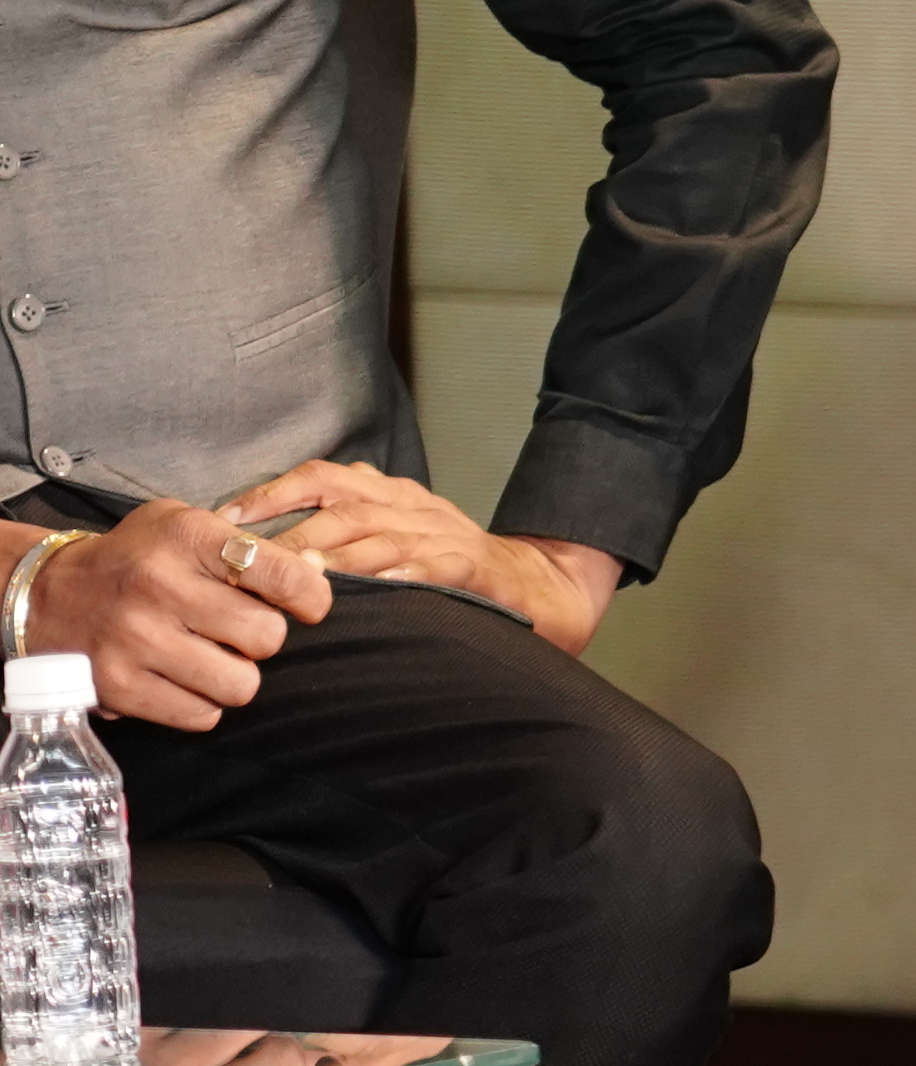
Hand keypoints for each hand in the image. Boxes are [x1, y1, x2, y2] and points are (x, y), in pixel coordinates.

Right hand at [21, 498, 336, 730]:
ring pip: (240, 684)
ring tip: (213, 657)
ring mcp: (136, 640)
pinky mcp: (119, 687)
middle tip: (238, 631)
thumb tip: (317, 577)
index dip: (310, 597)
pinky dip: (203, 703)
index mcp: (186, 537)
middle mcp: (160, 586)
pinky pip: (202, 715)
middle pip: (267, 636)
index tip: (305, 604)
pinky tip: (184, 679)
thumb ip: (253, 548)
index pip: (285, 575)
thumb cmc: (136, 559)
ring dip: (236, 675)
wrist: (48, 594)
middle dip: (263, 638)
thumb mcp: (186, 526)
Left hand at [220, 458, 624, 653]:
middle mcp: (412, 505)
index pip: (320, 477)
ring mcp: (445, 534)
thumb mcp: (394, 540)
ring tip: (298, 573)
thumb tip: (257, 552)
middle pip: (342, 506)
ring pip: (379, 535)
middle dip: (290, 530)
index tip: (224, 519)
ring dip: (335, 554)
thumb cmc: (452, 571)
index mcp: (388, 494)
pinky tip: (379, 588)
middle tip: (245, 561)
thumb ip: (340, 537)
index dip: (270, 493)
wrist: (541, 586)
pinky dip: (404, 575)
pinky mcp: (475, 566)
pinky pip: (435, 565)